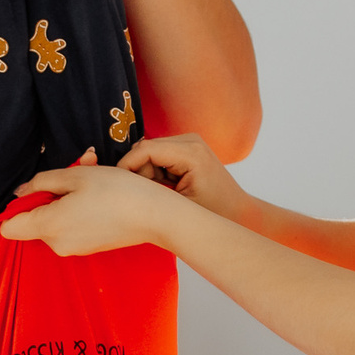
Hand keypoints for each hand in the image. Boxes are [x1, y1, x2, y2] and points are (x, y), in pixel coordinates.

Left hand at [0, 160, 185, 254]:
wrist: (155, 215)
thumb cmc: (116, 191)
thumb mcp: (75, 175)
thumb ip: (41, 182)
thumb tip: (21, 191)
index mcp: (49, 226)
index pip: (8, 227)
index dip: (16, 207)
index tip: (35, 191)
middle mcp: (57, 244)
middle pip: (34, 222)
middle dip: (48, 197)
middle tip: (73, 174)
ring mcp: (74, 249)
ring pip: (55, 222)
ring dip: (66, 200)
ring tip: (91, 179)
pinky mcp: (89, 248)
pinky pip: (72, 227)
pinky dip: (79, 210)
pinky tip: (99, 195)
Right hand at [118, 134, 250, 222]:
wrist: (237, 212)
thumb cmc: (214, 213)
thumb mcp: (178, 205)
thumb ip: (150, 189)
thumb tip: (124, 179)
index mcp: (191, 153)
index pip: (145, 149)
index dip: (127, 165)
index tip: (118, 185)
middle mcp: (190, 140)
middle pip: (145, 148)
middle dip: (137, 170)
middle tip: (143, 194)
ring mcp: (189, 141)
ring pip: (149, 151)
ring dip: (145, 171)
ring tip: (157, 193)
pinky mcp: (187, 147)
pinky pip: (158, 154)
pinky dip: (154, 170)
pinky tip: (163, 187)